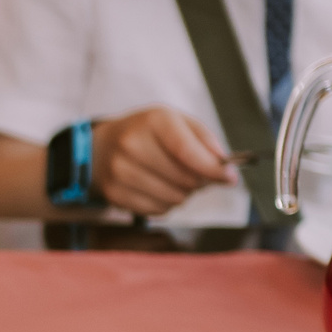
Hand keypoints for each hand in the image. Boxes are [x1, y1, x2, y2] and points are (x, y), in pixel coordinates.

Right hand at [92, 107, 237, 215]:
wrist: (101, 148)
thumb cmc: (147, 134)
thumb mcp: (177, 122)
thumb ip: (204, 140)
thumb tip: (224, 166)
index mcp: (153, 121)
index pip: (187, 151)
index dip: (212, 168)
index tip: (230, 178)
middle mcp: (132, 145)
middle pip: (184, 179)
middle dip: (199, 181)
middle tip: (197, 174)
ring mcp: (120, 171)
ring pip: (173, 198)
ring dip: (183, 194)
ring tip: (175, 180)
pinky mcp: (114, 194)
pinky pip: (157, 210)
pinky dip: (166, 203)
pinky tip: (159, 189)